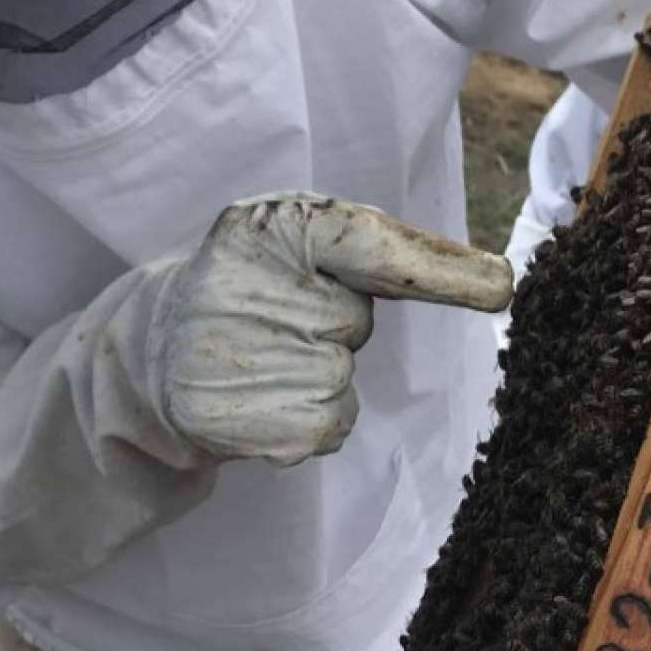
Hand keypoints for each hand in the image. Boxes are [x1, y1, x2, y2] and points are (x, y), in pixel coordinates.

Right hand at [158, 193, 511, 464]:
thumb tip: (499, 281)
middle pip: (354, 320)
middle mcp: (243, 285)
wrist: (149, 356)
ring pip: (339, 378)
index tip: (501, 287)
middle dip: (331, 327)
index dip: (435, 268)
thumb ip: (374, 249)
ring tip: (256, 362)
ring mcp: (238, 356)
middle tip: (272, 323)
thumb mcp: (290, 242)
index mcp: (261, 226)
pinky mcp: (238, 419)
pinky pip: (326, 424)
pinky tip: (257, 398)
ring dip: (316, 376)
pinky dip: (305, 420)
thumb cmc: (246, 288)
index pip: (364, 243)